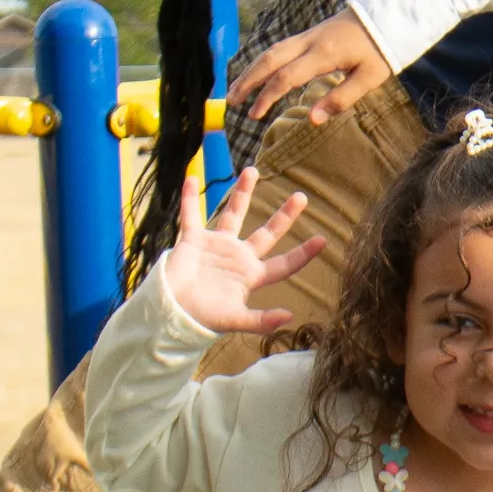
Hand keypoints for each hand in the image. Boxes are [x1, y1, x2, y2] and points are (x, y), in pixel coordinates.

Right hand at [153, 169, 322, 333]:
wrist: (169, 313)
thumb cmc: (201, 318)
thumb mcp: (234, 320)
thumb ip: (260, 320)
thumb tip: (290, 316)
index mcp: (251, 276)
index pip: (283, 264)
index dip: (302, 254)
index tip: (322, 240)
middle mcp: (238, 257)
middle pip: (267, 233)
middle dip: (284, 216)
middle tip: (301, 196)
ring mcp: (216, 246)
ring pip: (233, 215)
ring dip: (242, 193)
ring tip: (252, 171)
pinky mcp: (192, 240)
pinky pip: (191, 215)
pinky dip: (189, 198)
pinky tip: (192, 178)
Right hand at [228, 11, 393, 126]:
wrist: (386, 16)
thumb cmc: (380, 50)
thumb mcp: (369, 78)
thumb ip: (341, 99)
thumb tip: (312, 120)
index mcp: (324, 54)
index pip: (286, 76)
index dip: (267, 96)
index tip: (254, 114)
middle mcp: (310, 42)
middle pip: (269, 59)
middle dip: (247, 80)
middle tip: (230, 101)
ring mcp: (308, 36)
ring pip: (272, 51)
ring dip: (251, 69)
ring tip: (236, 89)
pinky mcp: (310, 34)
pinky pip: (280, 47)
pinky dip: (264, 61)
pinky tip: (259, 73)